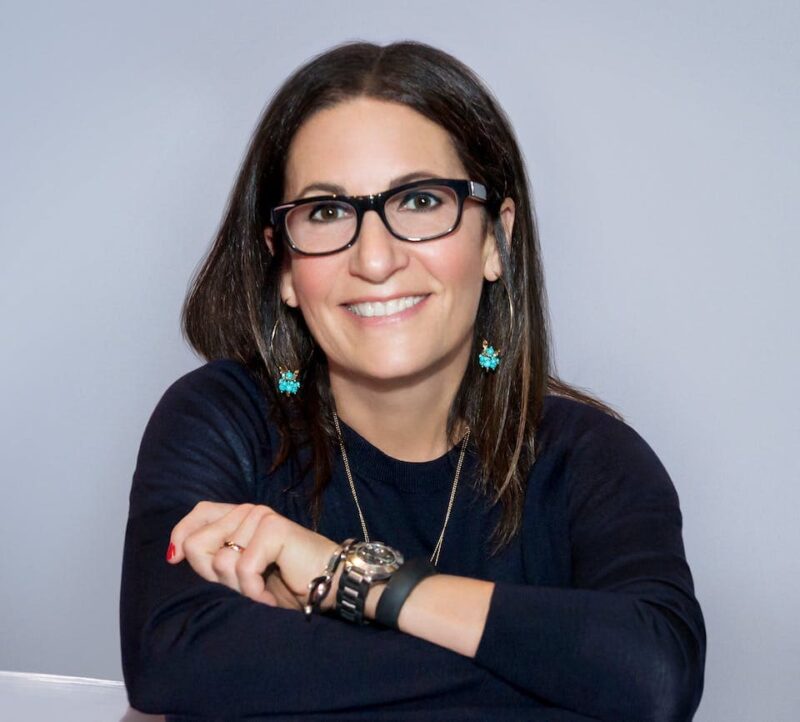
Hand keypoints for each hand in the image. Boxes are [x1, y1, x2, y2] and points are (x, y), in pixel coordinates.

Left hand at [167, 501, 339, 610]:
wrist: (331, 587)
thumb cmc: (287, 584)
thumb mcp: (242, 573)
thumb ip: (215, 557)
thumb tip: (174, 552)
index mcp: (240, 517)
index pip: (198, 513)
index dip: (181, 536)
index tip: (176, 560)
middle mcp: (249, 511)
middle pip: (197, 544)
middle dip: (215, 578)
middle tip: (245, 588)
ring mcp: (261, 517)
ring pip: (220, 562)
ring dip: (240, 589)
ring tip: (262, 591)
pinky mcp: (274, 528)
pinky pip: (243, 568)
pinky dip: (255, 593)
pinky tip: (270, 597)